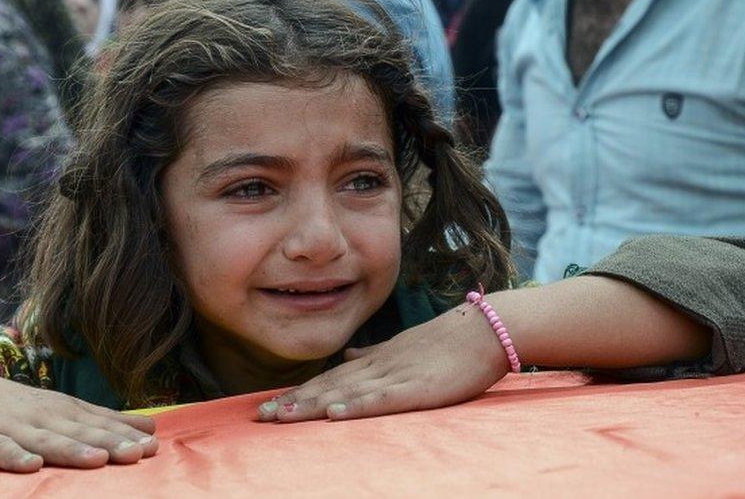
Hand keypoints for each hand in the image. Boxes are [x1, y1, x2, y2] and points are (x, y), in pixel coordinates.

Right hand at [0, 371, 157, 472]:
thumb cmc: (26, 410)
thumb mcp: (68, 410)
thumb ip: (107, 421)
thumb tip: (151, 429)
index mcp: (68, 411)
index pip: (101, 425)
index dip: (126, 436)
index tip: (153, 447)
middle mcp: (46, 417)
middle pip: (81, 433)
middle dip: (111, 443)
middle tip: (138, 454)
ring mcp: (16, 428)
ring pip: (48, 441)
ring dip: (72, 451)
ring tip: (97, 460)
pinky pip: (1, 451)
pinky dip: (15, 457)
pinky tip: (31, 467)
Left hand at [258, 304, 510, 421]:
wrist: (485, 328)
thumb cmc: (447, 342)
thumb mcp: (402, 348)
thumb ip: (374, 355)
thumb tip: (348, 357)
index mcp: (374, 362)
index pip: (328, 381)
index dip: (297, 393)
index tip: (267, 406)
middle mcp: (377, 368)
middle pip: (328, 387)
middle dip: (293, 402)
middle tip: (259, 416)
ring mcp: (396, 377)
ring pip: (346, 393)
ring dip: (312, 405)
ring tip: (282, 417)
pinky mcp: (417, 388)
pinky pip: (382, 399)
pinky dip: (356, 406)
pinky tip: (334, 413)